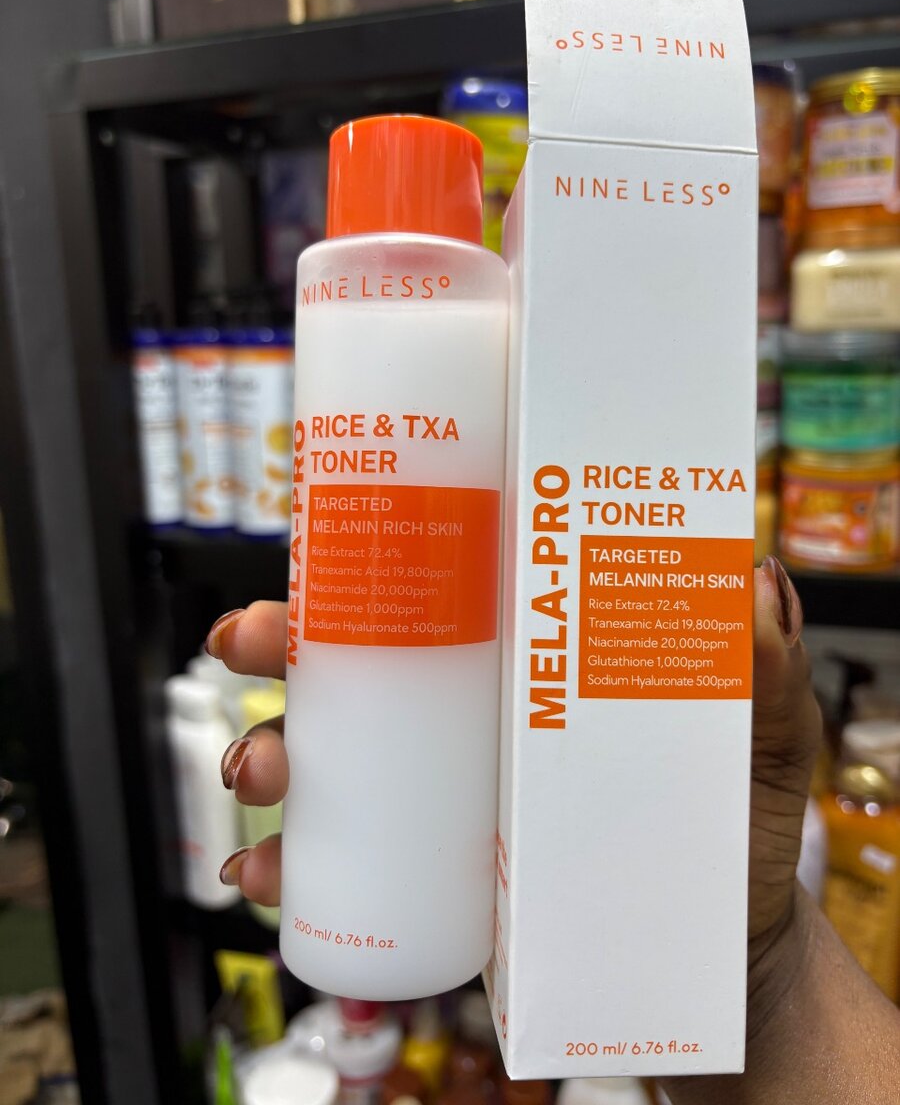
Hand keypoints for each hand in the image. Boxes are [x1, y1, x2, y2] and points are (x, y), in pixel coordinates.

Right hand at [207, 556, 821, 949]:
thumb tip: (751, 579)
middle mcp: (468, 722)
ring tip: (258, 771)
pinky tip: (265, 872)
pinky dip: (282, 864)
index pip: (434, 591)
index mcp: (525, 662)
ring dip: (263, 750)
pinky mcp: (428, 878)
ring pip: (322, 756)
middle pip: (350, 662)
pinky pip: (333, 866)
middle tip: (249, 639)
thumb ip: (770, 667)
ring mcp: (442, 799)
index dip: (359, 563)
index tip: (311, 549)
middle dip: (276, 640)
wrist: (719, 951)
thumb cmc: (736, 824)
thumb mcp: (763, 736)